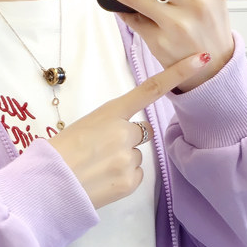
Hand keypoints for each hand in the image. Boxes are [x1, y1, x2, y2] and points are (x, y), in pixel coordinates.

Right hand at [49, 52, 210, 207]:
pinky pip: (137, 175)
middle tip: (99, 152)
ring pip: (137, 156)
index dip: (176, 73)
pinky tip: (103, 181)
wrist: (46, 187)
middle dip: (126, 141)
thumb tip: (126, 138)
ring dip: (122, 161)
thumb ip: (108, 126)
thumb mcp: (81, 128)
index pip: (149, 89)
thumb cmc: (56, 156)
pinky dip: (123, 179)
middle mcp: (123, 132)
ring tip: (97, 169)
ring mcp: (128, 158)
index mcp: (109, 114)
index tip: (200, 59)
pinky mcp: (129, 182)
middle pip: (141, 132)